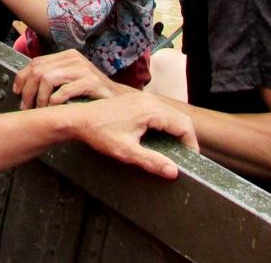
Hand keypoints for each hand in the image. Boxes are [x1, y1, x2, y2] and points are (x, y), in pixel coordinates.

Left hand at [13, 48, 121, 108]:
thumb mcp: (71, 80)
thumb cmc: (93, 94)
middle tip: (26, 106)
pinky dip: (55, 101)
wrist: (119, 100)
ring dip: (39, 97)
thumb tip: (25, 87)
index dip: (22, 77)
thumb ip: (53, 78)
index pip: (36, 62)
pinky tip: (53, 109)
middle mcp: (73, 59)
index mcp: (67, 56)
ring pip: (47, 78)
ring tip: (39, 109)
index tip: (17, 92)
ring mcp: (83, 69)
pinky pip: (64, 90)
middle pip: (38, 70)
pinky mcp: (91, 82)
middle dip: (28, 90)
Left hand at [66, 93, 197, 178]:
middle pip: (180, 118)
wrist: (77, 118)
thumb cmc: (99, 133)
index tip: (192, 160)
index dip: (191, 144)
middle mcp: (149, 100)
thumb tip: (174, 172)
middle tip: (187, 158)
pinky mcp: (135, 100)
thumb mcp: (126, 151)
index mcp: (150, 110)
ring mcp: (142, 98)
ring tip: (177, 150)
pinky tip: (162, 138)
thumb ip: (152, 161)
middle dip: (187, 138)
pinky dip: (166, 124)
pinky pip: (160, 111)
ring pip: (170, 114)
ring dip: (177, 130)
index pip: (183, 126)